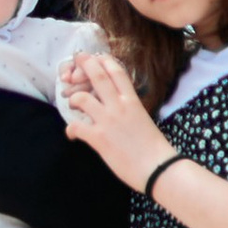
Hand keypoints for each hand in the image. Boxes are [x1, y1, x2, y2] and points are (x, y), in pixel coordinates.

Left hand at [60, 46, 169, 185]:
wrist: (158, 168)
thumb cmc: (154, 147)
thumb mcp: (143, 118)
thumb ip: (129, 108)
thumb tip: (118, 105)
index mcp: (132, 100)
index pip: (117, 71)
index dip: (103, 61)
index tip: (95, 58)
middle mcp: (119, 106)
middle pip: (98, 76)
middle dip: (84, 64)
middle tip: (76, 60)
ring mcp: (107, 121)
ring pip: (82, 98)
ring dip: (73, 98)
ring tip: (72, 103)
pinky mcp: (99, 138)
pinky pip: (76, 127)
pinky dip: (70, 129)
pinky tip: (72, 134)